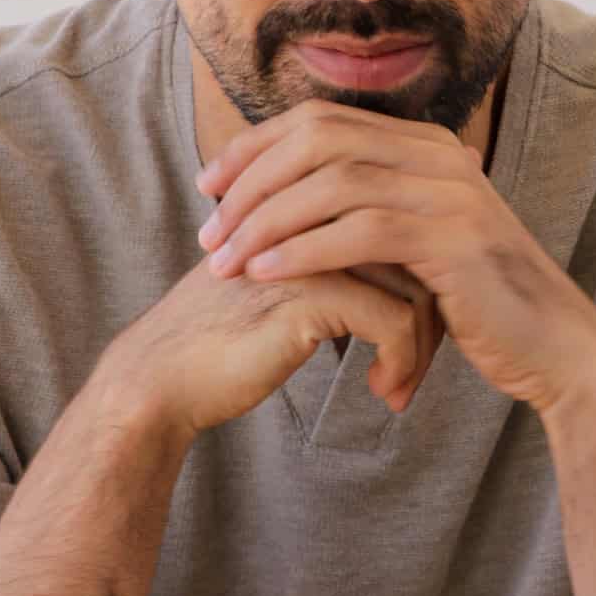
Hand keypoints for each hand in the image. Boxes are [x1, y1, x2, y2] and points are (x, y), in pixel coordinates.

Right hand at [103, 246, 441, 442]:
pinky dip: (401, 361)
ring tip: (400, 387)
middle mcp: (315, 216)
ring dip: (421, 348)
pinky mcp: (313, 293)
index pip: (400, 232)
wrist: (164, 375)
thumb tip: (402, 281)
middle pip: (416, 256)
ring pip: (414, 288)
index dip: (424, 287)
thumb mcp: (287, 288)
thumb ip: (332, 266)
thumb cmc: (223, 340)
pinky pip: (392, 321)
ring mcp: (313, 250)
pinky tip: (382, 390)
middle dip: (432, 318)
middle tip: (419, 368)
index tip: (419, 340)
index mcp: (309, 204)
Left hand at [194, 99, 595, 418]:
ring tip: (222, 261)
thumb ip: (370, 215)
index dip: (254, 148)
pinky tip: (264, 273)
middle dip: (249, 182)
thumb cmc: (479, 306)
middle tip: (206, 229)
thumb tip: (296, 204)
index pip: (319, 121)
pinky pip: (359, 232)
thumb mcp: (418, 246)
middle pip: (317, 140)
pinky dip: (302, 250)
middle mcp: (438, 154)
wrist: (555, 347)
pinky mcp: (454, 240)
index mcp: (425, 145)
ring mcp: (450, 192)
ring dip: (264, 222)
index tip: (208, 187)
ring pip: (331, 184)